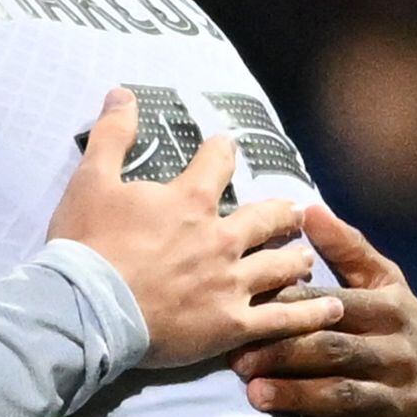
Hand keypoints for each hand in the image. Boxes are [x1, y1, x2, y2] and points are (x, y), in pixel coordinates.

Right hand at [46, 89, 340, 367]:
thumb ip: (112, 136)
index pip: (218, 163)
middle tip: (291, 212)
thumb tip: (122, 92)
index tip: (225, 149)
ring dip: (296, 258)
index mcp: (190, 201)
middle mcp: (221, 238)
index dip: (222, 152)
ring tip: (304, 257)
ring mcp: (231, 283)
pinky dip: (310, 312)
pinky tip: (331, 307)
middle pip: (267, 218)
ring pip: (281, 266)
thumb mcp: (90, 181)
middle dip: (281, 212)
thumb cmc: (86, 245)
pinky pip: (282, 319)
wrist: (84, 308)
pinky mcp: (231, 324)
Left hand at [233, 204, 416, 416]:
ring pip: (345, 396)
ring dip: (298, 397)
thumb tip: (306, 207)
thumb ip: (348, 252)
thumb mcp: (389, 292)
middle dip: (284, 354)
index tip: (240, 310)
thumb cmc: (407, 340)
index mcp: (388, 313)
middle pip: (334, 350)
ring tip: (255, 396)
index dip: (286, 308)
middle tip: (237, 361)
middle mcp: (397, 354)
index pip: (331, 307)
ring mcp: (401, 399)